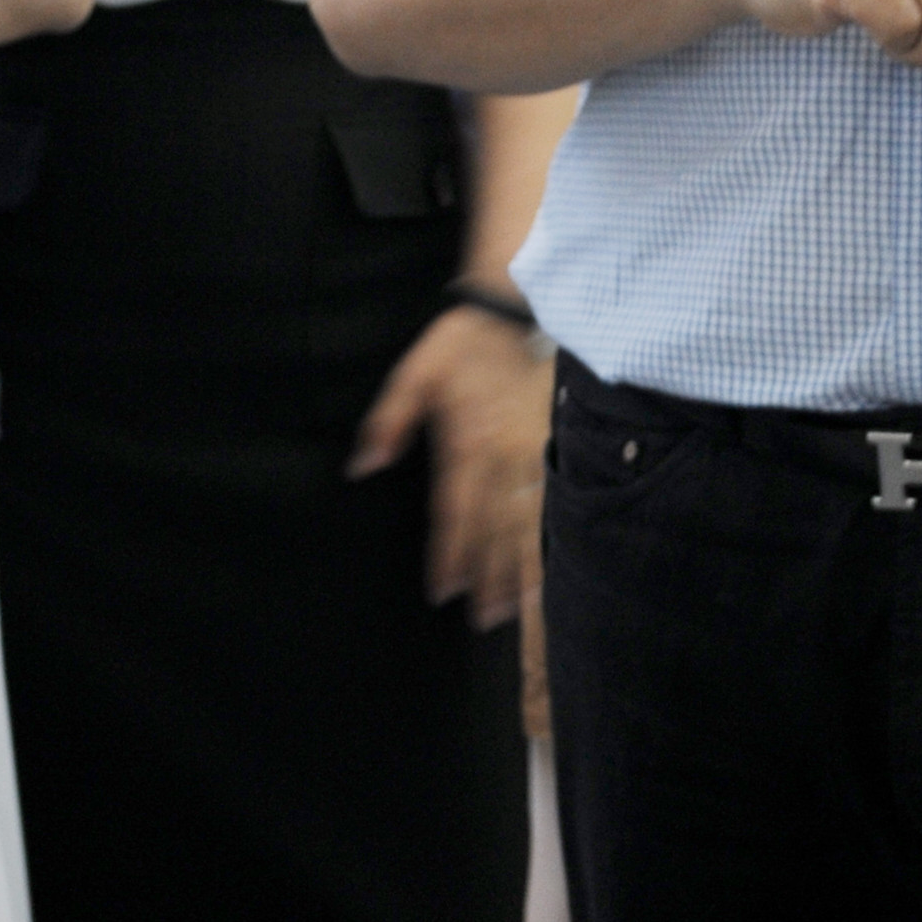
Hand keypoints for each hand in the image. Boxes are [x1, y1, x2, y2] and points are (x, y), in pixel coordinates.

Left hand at [348, 300, 552, 626]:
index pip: (456, 512)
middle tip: (485, 617)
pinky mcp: (558, 438)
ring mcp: (534, 449)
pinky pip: (558, 494)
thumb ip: (389, 421)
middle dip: (491, 575)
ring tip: (519, 604)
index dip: (450, 554)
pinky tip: (557, 558)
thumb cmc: (461, 342)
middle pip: (496, 527)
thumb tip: (363, 467)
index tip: (443, 591)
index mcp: (466, 444)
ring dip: (524, 564)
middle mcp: (502, 455)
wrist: (514, 303)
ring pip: (530, 518)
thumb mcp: (414, 373)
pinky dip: (555, 530)